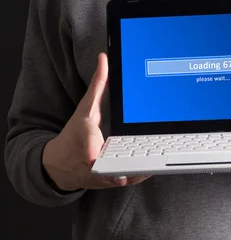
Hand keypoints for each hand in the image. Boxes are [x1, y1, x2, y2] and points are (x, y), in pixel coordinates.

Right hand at [42, 52, 150, 190]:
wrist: (61, 165)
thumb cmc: (74, 133)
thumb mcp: (85, 107)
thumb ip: (97, 84)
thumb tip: (104, 58)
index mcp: (85, 141)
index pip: (89, 145)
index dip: (92, 150)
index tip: (94, 156)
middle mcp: (93, 162)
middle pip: (114, 162)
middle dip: (132, 157)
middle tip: (152, 148)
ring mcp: (103, 174)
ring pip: (125, 172)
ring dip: (142, 164)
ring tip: (159, 151)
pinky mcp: (111, 181)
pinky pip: (130, 177)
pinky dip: (143, 170)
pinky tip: (158, 158)